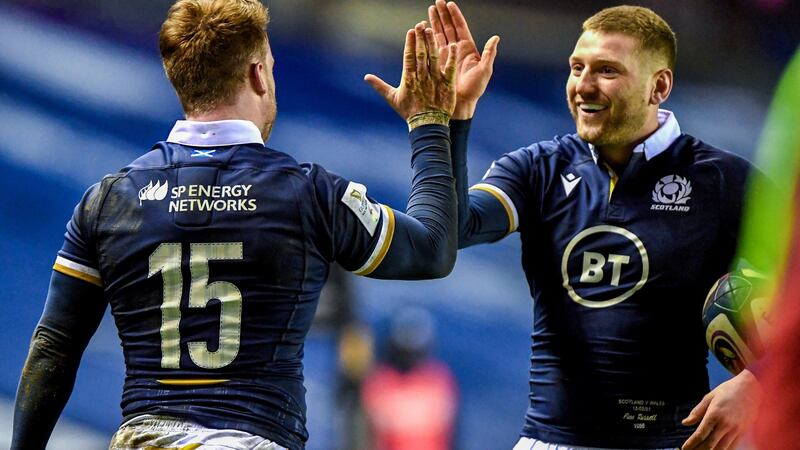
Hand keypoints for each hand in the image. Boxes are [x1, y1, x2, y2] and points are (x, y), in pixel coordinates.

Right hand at [365, 22, 457, 124]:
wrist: (427, 125)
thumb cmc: (409, 112)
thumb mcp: (392, 98)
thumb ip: (380, 86)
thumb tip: (366, 77)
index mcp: (409, 79)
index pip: (409, 57)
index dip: (410, 43)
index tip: (411, 30)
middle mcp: (422, 77)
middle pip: (421, 54)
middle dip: (421, 38)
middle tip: (421, 24)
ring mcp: (435, 80)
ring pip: (434, 58)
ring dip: (432, 43)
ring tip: (431, 30)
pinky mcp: (447, 84)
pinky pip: (450, 68)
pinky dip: (451, 57)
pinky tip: (452, 46)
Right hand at [428, 0, 498, 118]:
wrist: (461, 103)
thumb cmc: (475, 89)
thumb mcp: (485, 71)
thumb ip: (489, 53)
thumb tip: (496, 38)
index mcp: (468, 49)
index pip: (460, 28)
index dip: (455, 16)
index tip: (449, 4)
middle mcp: (456, 50)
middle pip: (449, 27)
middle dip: (443, 15)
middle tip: (437, 2)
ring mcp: (446, 56)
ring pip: (439, 34)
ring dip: (434, 22)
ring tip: (430, 10)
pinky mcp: (438, 63)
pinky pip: (432, 47)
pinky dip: (428, 37)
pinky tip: (423, 28)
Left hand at [681, 369, 760, 449]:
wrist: (751, 388)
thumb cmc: (728, 390)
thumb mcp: (709, 397)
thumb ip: (697, 412)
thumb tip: (685, 423)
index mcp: (714, 414)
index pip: (700, 434)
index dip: (691, 443)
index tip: (684, 448)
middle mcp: (725, 424)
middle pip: (710, 444)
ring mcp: (736, 429)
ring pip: (721, 448)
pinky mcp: (743, 432)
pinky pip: (732, 446)